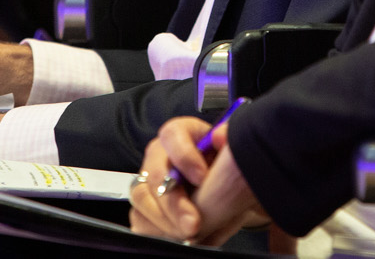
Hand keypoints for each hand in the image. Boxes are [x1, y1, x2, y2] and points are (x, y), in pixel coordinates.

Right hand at [129, 118, 267, 244]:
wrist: (229, 195)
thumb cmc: (227, 170)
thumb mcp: (233, 154)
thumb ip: (229, 141)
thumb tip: (220, 136)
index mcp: (181, 135)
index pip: (172, 135)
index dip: (184, 156)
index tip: (202, 178)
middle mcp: (159, 157)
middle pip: (153, 174)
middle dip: (173, 203)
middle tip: (194, 224)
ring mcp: (147, 183)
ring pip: (142, 199)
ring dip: (166, 222)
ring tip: (191, 235)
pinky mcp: (144, 209)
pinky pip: (141, 222)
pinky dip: (160, 234)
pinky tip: (182, 240)